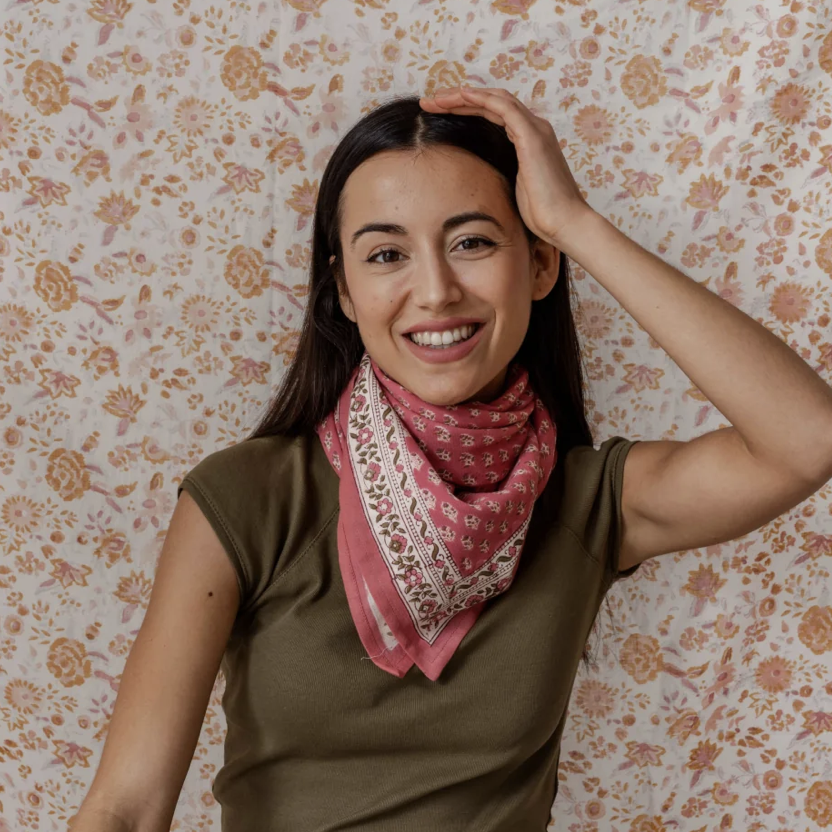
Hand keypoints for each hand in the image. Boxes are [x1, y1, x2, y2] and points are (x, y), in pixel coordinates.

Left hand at [419, 86, 592, 250]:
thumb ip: (500, 176)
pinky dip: (479, 98)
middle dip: (458, 99)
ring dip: (462, 96)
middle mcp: (533, 129)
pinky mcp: (532, 136)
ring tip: (434, 99)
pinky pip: (502, 107)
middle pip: (491, 102)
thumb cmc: (542, 215)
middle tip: (429, 102)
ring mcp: (535, 129)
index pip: (493, 115)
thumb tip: (477, 181)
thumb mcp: (513, 190)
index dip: (465, 111)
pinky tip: (458, 97)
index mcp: (528, 141)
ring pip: (494, 99)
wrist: (565, 224)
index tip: (437, 115)